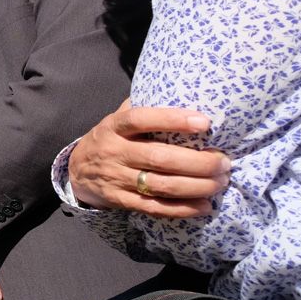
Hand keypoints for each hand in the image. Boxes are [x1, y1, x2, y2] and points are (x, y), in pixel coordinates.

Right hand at [68, 100, 228, 216]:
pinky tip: (204, 206)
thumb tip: (178, 91)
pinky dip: (182, 209)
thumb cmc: (109, 140)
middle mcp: (114, 152)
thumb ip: (140, 107)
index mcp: (113, 127)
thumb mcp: (115, 120)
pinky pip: (155, 207)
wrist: (76, 171)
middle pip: (159, 158)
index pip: (141, 119)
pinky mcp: (121, 200)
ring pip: (162, 185)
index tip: (204, 122)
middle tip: (224, 162)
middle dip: (198, 162)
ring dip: (197, 186)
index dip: (172, 120)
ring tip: (221, 182)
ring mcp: (116, 178)